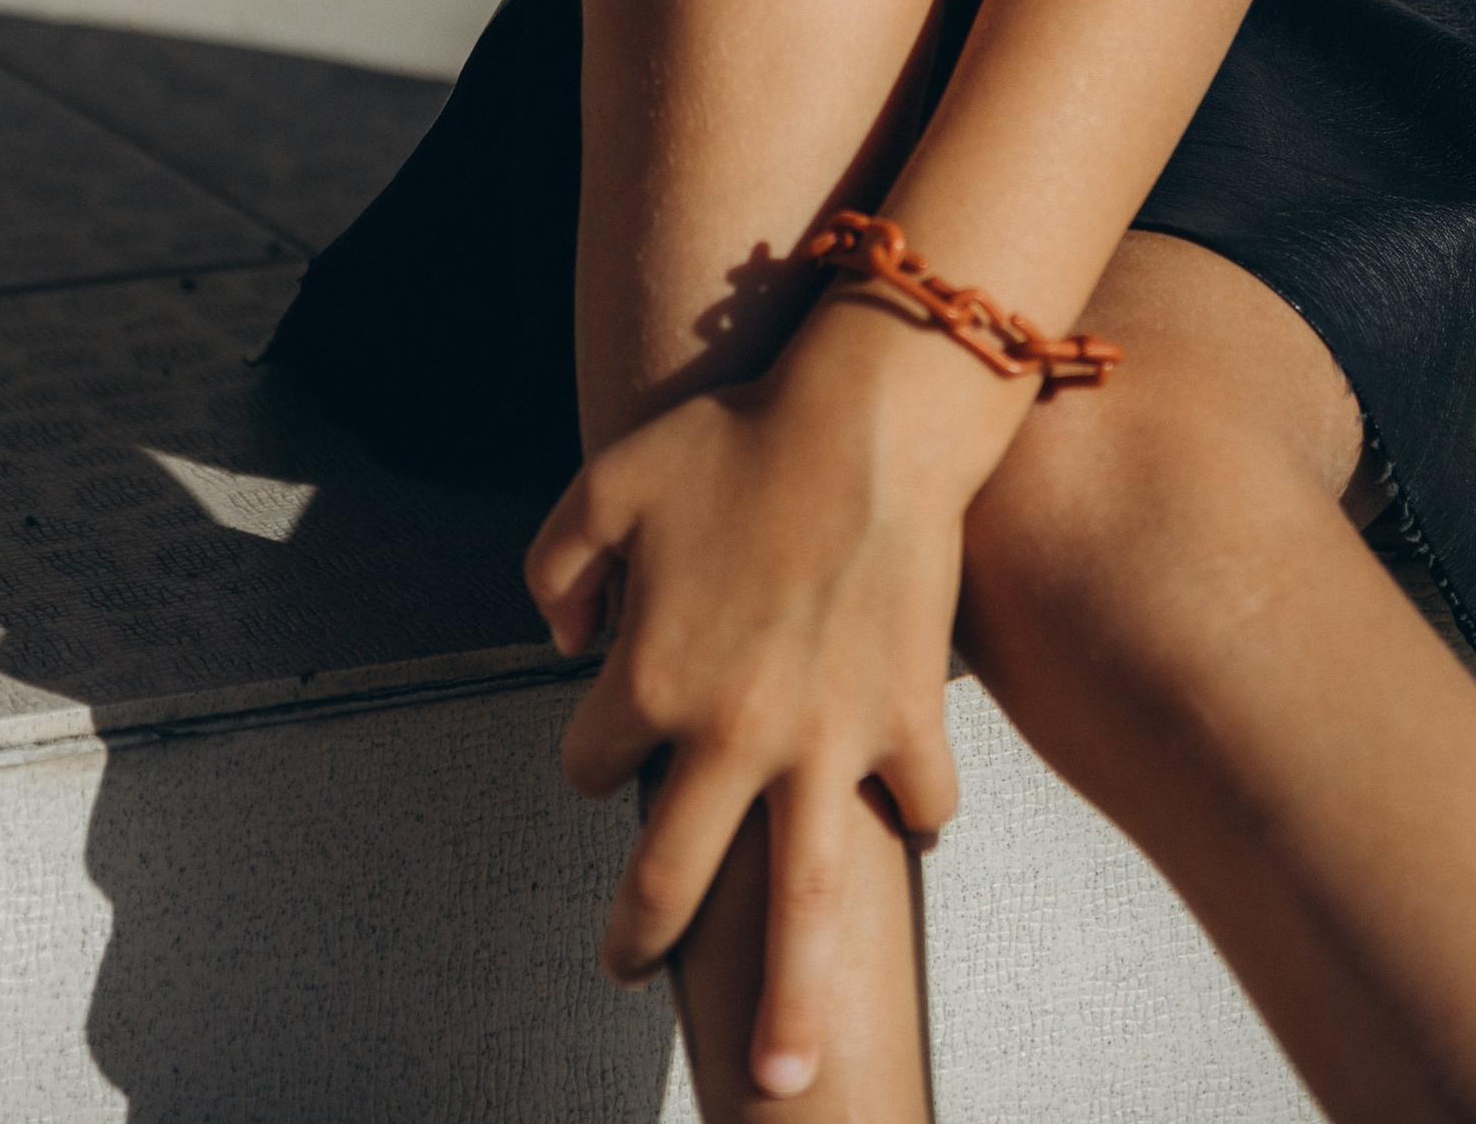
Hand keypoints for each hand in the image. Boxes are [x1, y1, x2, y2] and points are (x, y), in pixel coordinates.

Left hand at [525, 348, 966, 1100]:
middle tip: (630, 975)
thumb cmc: (736, 437)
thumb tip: (561, 640)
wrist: (867, 418)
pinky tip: (906, 831)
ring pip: (803, 909)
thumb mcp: (608, 481)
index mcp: (652, 681)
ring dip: (794, 1004)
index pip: (592, 768)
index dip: (595, 759)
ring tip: (786, 1079)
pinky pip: (918, 802)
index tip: (611, 750)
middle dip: (641, 939)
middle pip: (673, 880)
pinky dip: (914, 819)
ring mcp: (827, 742)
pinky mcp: (907, 723)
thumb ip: (557, 565)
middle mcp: (733, 735)